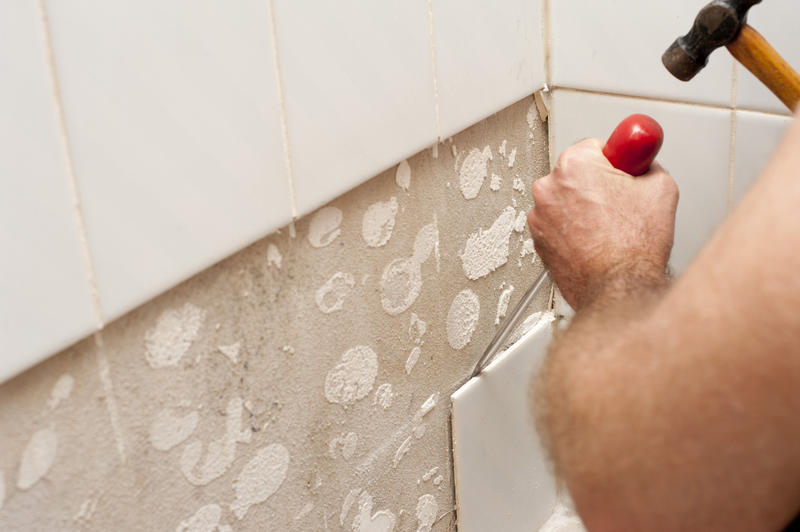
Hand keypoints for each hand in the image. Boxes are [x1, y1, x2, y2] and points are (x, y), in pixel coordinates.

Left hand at [527, 138, 678, 309]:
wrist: (618, 286)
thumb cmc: (633, 245)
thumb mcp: (660, 187)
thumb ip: (646, 164)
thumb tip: (642, 163)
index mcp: (574, 165)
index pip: (595, 147)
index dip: (614, 162)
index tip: (622, 170)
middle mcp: (548, 187)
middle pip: (576, 174)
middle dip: (597, 185)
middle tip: (620, 205)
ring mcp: (539, 216)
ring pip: (565, 201)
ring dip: (583, 209)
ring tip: (608, 228)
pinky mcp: (537, 239)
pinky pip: (557, 225)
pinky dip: (572, 230)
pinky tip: (594, 241)